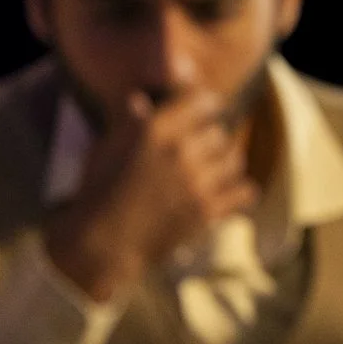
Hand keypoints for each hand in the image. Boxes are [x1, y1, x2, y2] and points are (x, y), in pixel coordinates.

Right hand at [44, 88, 259, 302]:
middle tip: (202, 149)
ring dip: (225, 163)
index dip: (204, 104)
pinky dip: (239, 192)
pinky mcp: (207, 209)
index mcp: (155, 129)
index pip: (201, 100)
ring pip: (233, 159)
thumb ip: (127, 121)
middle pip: (218, 132)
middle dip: (209, 139)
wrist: (102, 244)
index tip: (205, 109)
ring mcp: (197, 181)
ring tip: (215, 170)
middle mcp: (181, 150)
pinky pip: (245, 191)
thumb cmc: (97, 193)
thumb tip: (140, 99)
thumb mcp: (106, 148)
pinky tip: (228, 194)